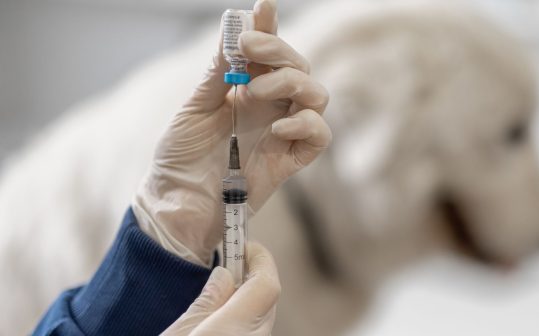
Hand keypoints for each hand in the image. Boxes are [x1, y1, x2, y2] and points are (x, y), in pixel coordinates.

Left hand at [132, 0, 330, 264]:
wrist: (176, 205)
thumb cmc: (180, 158)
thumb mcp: (193, 108)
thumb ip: (219, 73)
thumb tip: (234, 29)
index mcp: (245, 90)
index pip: (267, 52)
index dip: (270, 28)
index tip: (264, 7)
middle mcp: (269, 107)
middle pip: (298, 67)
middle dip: (279, 51)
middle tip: (249, 49)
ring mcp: (283, 132)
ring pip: (317, 95)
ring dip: (291, 83)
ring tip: (254, 93)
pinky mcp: (291, 160)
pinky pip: (319, 135)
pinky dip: (307, 123)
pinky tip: (278, 124)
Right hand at [162, 242, 279, 335]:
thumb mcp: (179, 332)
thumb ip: (207, 302)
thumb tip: (224, 276)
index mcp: (238, 324)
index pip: (266, 282)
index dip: (259, 258)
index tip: (245, 244)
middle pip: (267, 299)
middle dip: (252, 277)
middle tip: (231, 263)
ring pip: (260, 317)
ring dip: (246, 300)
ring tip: (222, 290)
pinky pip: (252, 331)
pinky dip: (241, 318)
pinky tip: (220, 319)